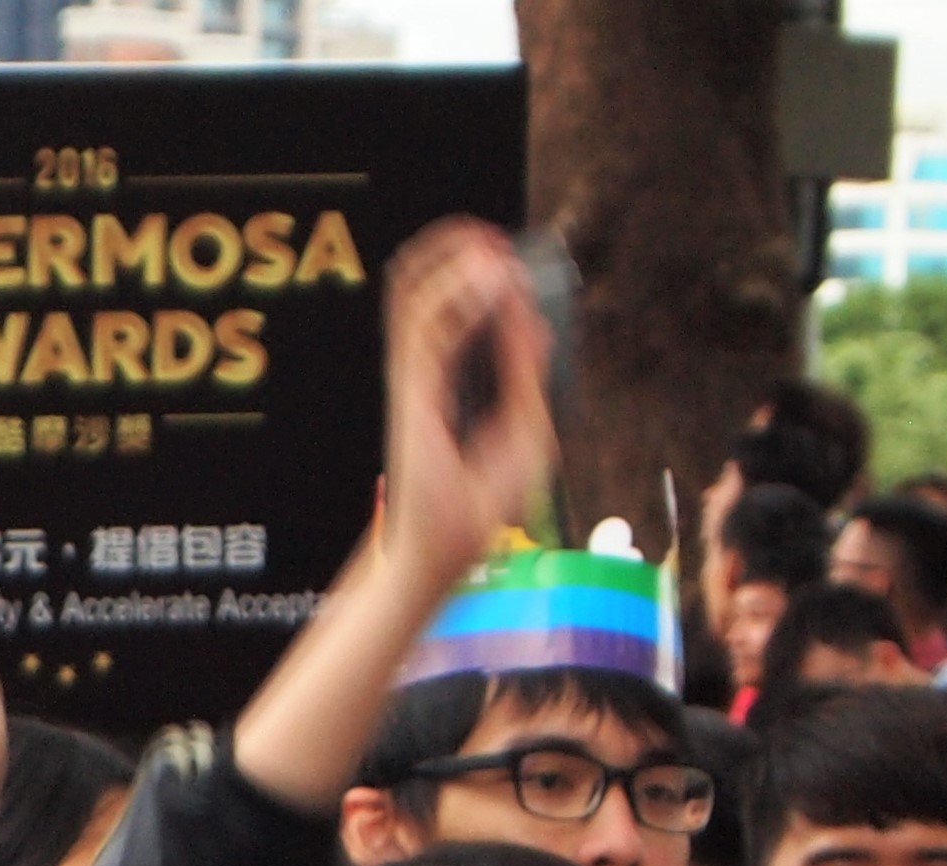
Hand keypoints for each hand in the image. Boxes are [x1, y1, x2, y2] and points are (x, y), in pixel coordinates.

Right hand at [371, 218, 552, 602]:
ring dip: (454, 266)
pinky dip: (458, 298)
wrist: (448, 549)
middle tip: (488, 234)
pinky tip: (488, 277)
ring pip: (422, 303)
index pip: (455, 315)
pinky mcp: (412, 396)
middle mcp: (424, 378)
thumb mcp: (527, 426)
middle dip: (452, 257)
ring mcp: (414, 385)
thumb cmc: (479, 503)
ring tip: (490, 243)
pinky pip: (430, 332)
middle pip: (424, 297)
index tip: (504, 250)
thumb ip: (528, 372)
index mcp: (447, 386)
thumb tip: (534, 319)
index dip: (476, 277)